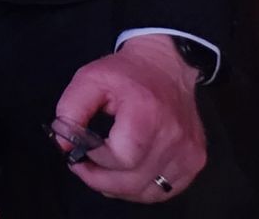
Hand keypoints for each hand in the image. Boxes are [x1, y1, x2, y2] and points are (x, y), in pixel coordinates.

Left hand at [52, 35, 206, 201]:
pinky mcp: (195, 161)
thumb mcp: (89, 79)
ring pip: (150, 192)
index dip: (96, 160)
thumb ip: (70, 110)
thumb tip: (63, 145)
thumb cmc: (126, 73)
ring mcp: (189, 152)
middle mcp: (174, 137)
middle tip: (83, 167)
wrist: (167, 66)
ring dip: (121, 188)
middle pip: (134, 181)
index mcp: (147, 113)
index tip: (79, 151)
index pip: (122, 157)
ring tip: (103, 171)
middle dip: (101, 180)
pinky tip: (127, 174)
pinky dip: (142, 188)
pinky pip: (166, 190)